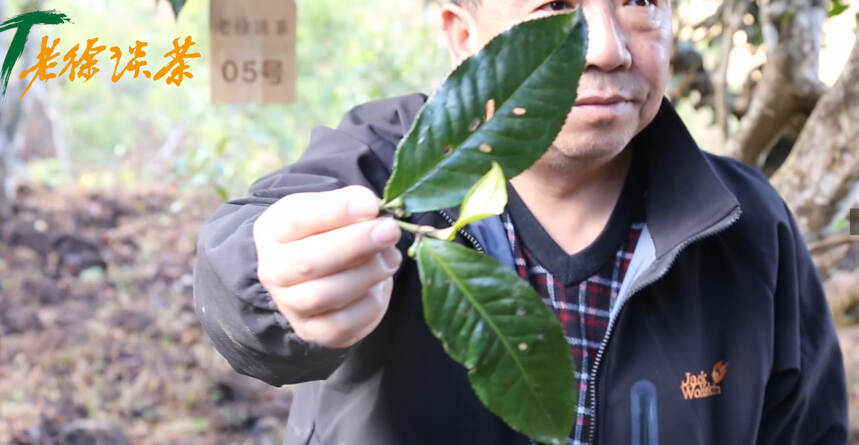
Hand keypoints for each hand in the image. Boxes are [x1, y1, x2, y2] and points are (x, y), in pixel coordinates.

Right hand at [253, 185, 401, 348]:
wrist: (320, 271)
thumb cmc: (327, 232)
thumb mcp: (331, 209)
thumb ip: (349, 204)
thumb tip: (372, 209)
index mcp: (273, 231)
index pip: (298, 220)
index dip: (336, 212)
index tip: (371, 206)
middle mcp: (273, 270)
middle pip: (309, 262)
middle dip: (355, 245)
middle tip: (390, 231)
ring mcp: (290, 305)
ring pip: (325, 295)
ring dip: (366, 274)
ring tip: (391, 257)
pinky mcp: (312, 331)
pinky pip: (342, 325)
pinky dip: (369, 304)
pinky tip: (380, 285)